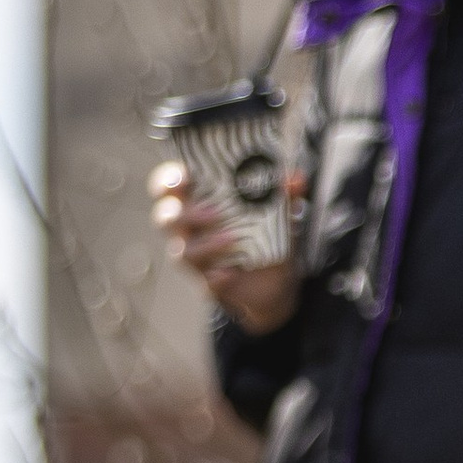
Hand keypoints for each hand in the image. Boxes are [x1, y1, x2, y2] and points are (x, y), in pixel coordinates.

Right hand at [149, 157, 303, 334]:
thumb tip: (297, 178)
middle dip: (185, 213)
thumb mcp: (279, 212)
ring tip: (232, 239)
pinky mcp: (209, 284)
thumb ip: (285, 194)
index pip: (168, 187)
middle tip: (214, 213)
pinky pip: (204, 282)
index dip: (169, 181)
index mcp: (198, 203)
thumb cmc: (267, 235)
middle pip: (165, 217)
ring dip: (205, 244)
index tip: (185, 177)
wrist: (279, 282)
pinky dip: (215, 277)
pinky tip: (230, 273)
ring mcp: (197, 258)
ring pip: (181, 250)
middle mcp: (189, 230)